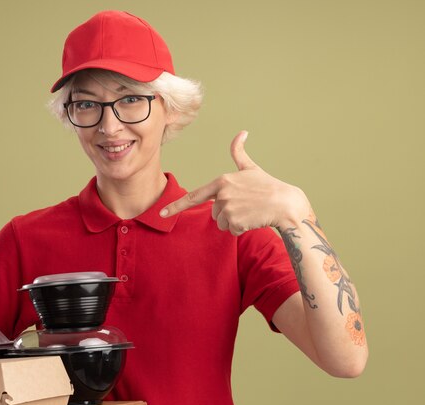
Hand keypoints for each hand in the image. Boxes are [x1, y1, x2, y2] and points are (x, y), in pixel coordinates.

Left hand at [160, 131, 308, 234]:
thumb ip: (239, 153)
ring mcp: (228, 209)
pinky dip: (241, 228)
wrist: (286, 204)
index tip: (160, 214)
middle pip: (214, 213)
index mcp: (222, 181)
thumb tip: (242, 132)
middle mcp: (222, 194)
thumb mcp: (251, 168)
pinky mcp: (236, 222)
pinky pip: (231, 231)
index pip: (194, 196)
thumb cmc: (268, 186)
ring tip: (250, 211)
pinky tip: (253, 219)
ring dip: (234, 221)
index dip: (175, 206)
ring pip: (221, 223)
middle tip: (246, 205)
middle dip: (228, 213)